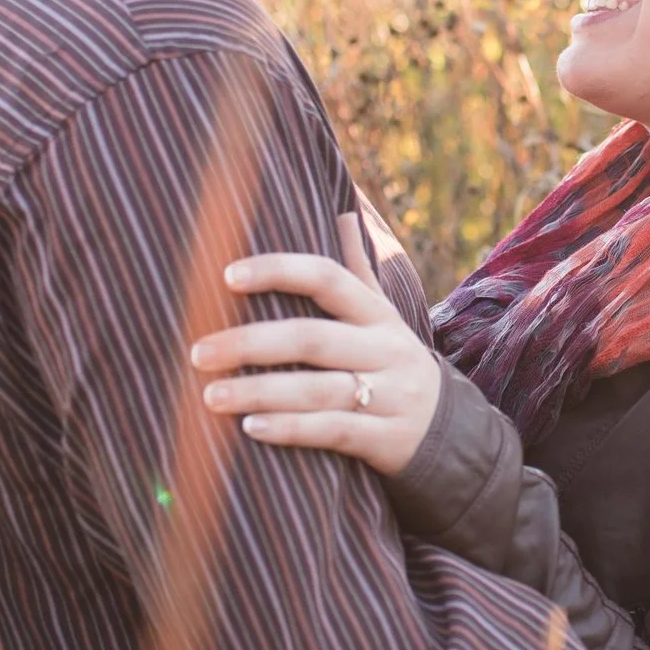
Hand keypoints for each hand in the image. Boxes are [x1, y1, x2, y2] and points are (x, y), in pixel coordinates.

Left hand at [188, 214, 442, 475]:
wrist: (450, 432)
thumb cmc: (393, 364)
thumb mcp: (383, 317)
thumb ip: (358, 270)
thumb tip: (342, 210)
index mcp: (377, 314)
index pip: (328, 279)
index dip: (279, 272)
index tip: (227, 275)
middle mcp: (384, 350)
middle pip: (312, 338)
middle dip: (250, 343)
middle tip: (198, 352)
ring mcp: (388, 396)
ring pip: (317, 390)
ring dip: (259, 391)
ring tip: (209, 395)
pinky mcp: (385, 439)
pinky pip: (333, 432)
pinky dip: (290, 430)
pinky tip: (250, 428)